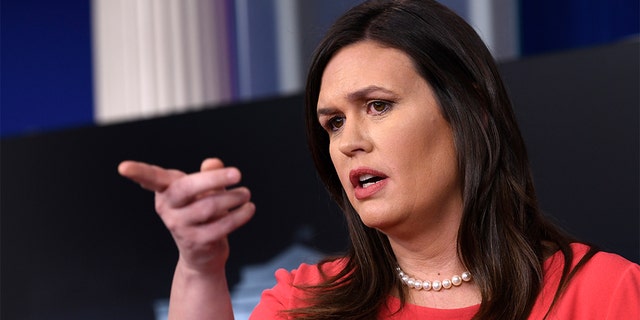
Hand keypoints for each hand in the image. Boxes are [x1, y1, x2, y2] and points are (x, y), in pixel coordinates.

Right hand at [118, 158, 254, 273]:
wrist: (203, 254)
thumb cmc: (203, 213)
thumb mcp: (205, 190)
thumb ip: (210, 173)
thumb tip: (212, 163)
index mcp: (166, 191)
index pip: (151, 179)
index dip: (138, 172)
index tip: (123, 168)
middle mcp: (167, 209)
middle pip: (186, 189)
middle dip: (213, 179)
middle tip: (238, 173)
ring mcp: (179, 227)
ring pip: (209, 206)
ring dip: (233, 198)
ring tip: (245, 193)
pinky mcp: (196, 242)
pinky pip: (221, 225)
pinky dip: (240, 215)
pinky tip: (249, 209)